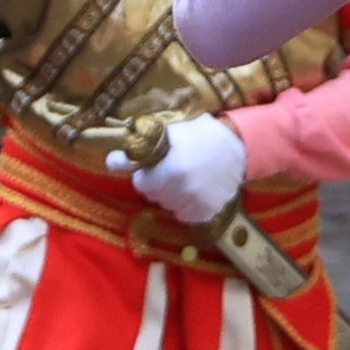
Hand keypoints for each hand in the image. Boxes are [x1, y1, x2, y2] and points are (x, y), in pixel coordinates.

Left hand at [123, 110, 248, 228]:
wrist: (239, 147)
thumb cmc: (201, 134)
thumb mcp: (169, 134)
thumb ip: (138, 150)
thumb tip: (110, 161)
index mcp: (171, 171)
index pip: (141, 183)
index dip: (146, 173)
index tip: (156, 164)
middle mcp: (182, 192)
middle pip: (153, 195)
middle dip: (158, 182)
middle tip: (174, 167)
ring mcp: (195, 206)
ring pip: (168, 205)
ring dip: (172, 194)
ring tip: (188, 177)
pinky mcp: (205, 214)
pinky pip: (183, 214)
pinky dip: (186, 204)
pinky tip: (196, 189)